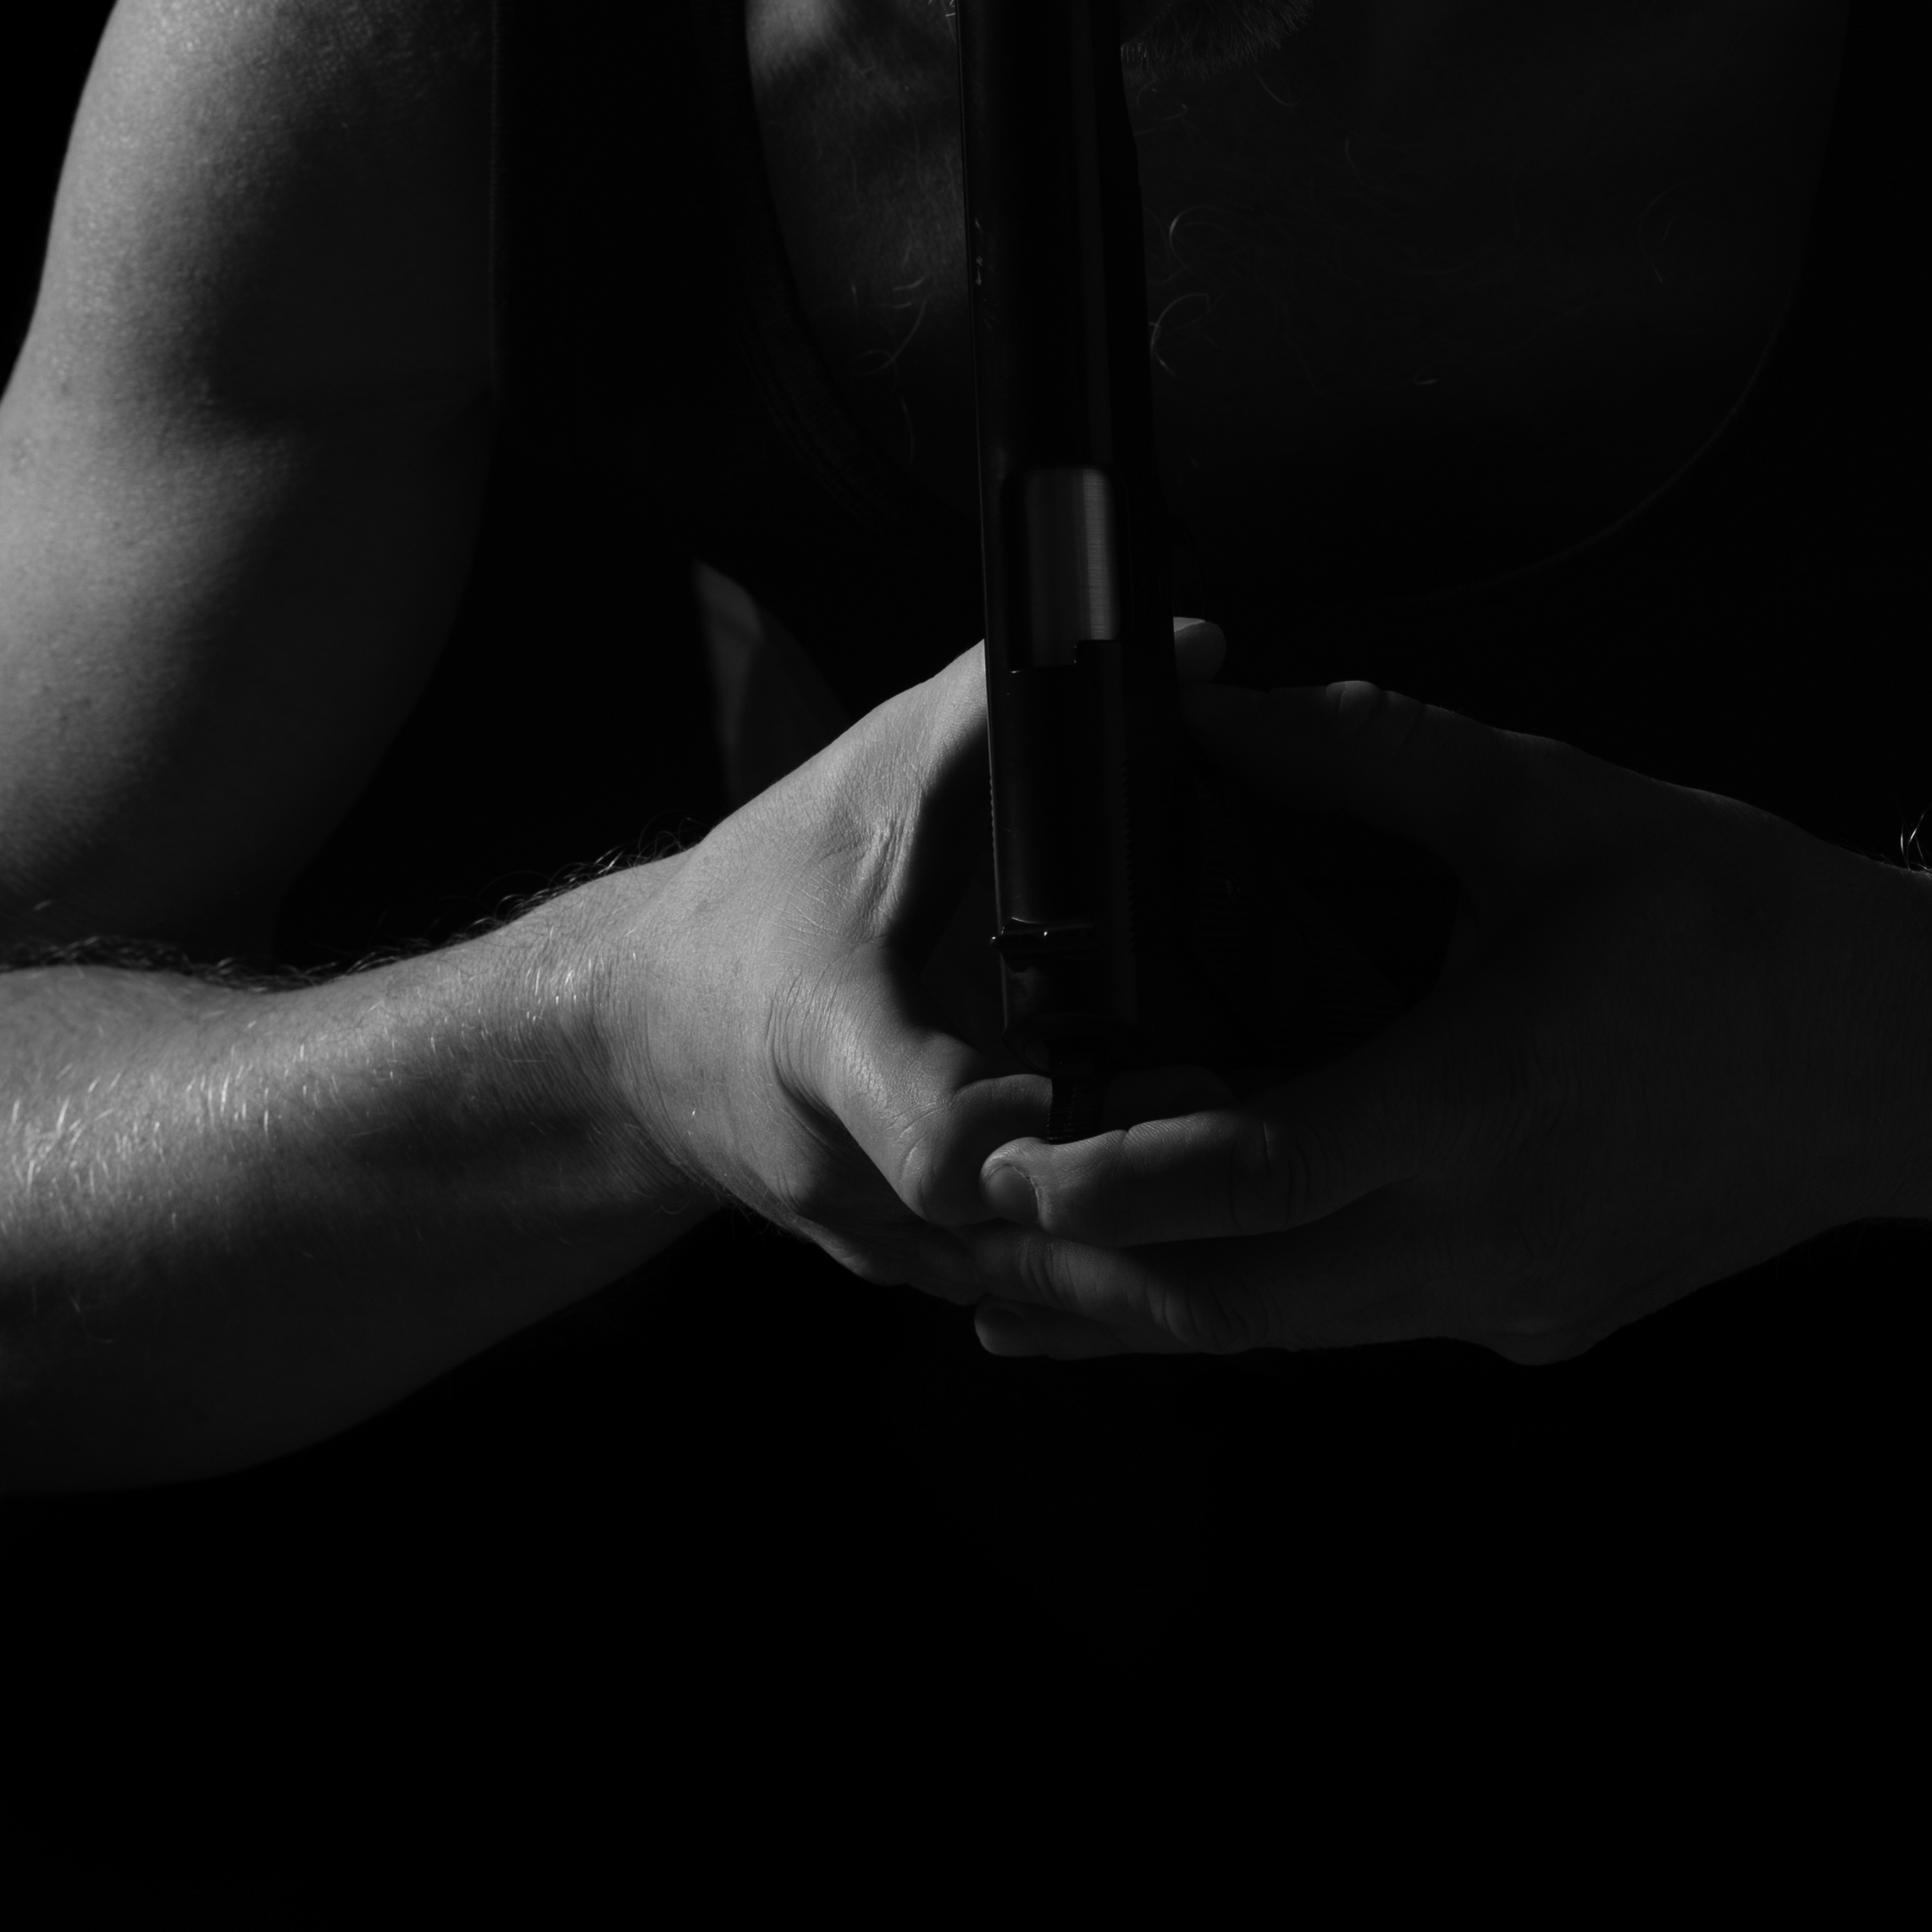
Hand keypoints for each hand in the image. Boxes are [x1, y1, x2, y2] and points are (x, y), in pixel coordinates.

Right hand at [600, 629, 1238, 1305]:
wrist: (641, 1033)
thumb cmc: (763, 891)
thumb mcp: (870, 775)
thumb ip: (1007, 706)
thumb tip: (1185, 644)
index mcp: (825, 1047)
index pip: (937, 1140)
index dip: (1055, 1136)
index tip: (1178, 1080)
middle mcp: (845, 1173)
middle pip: (1021, 1236)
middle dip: (1157, 1201)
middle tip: (1287, 1135)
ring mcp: (878, 1243)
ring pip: (1038, 1287)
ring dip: (1157, 1248)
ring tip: (1289, 1186)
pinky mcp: (915, 1269)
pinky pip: (1029, 1287)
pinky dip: (1119, 1258)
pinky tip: (1223, 1222)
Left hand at [963, 677, 1899, 1364]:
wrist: (1909, 1059)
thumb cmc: (1738, 917)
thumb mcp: (1549, 803)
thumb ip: (1369, 755)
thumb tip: (1222, 711)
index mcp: (1486, 1100)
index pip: (1259, 1172)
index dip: (1118, 1173)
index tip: (1003, 1155)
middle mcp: (1489, 1233)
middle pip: (1243, 1300)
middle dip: (1088, 1278)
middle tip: (955, 1240)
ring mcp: (1517, 1296)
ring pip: (1296, 1332)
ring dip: (1163, 1302)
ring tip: (1025, 1275)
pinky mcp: (1543, 1316)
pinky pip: (1369, 1317)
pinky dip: (1270, 1290)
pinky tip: (1205, 1254)